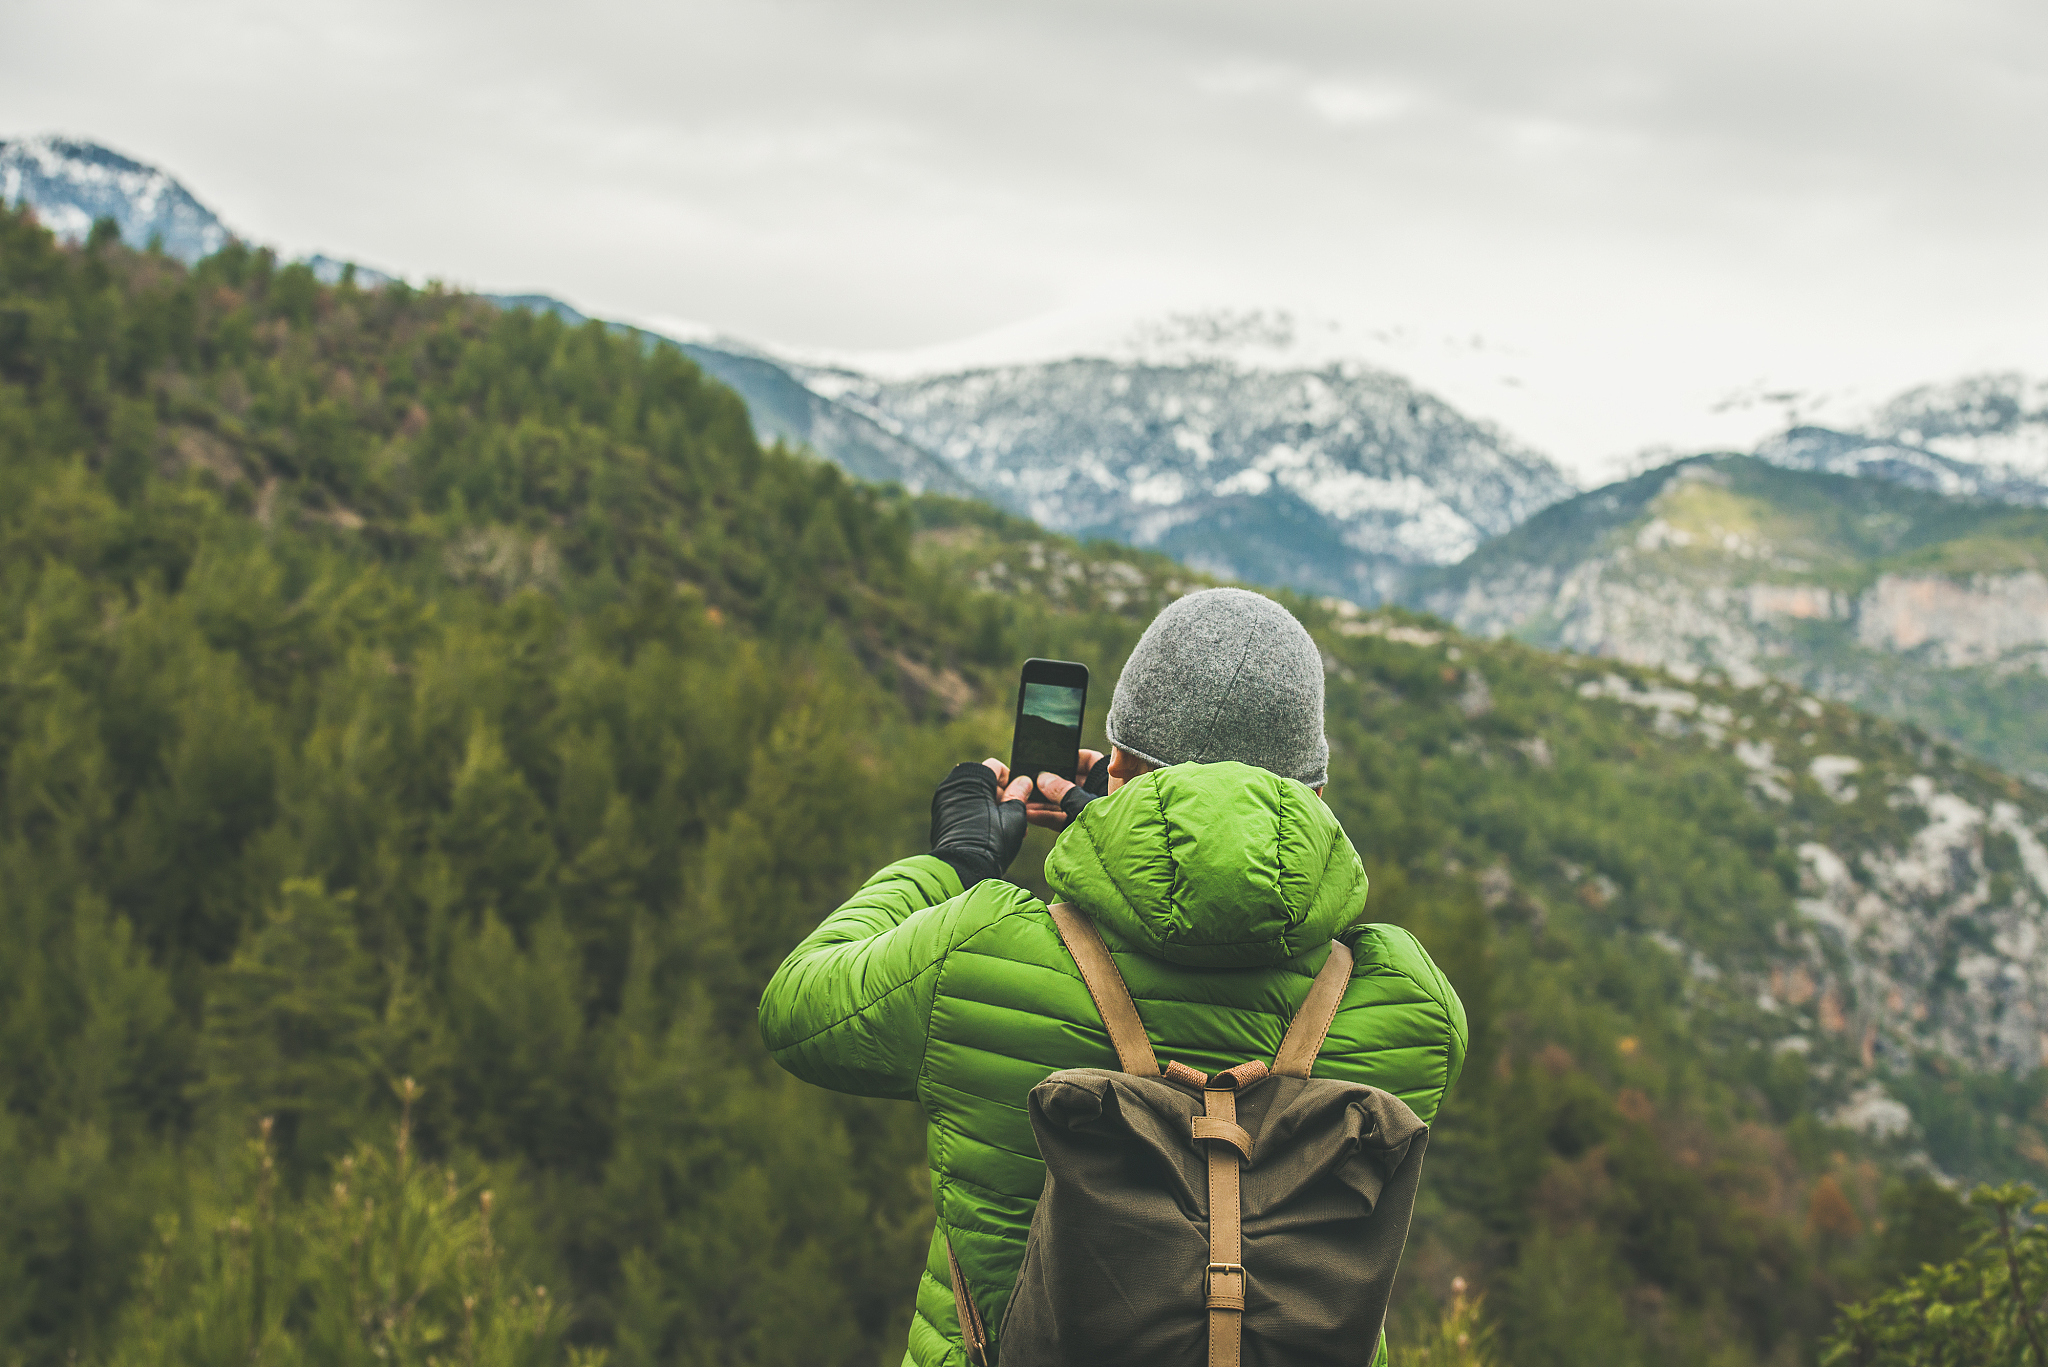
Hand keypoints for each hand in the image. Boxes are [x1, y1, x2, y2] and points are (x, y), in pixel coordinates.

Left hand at [929, 758, 1033, 886]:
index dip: (1011, 781)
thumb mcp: (1014, 816)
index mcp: (972, 779)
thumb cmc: (991, 842)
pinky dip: (976, 816)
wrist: (962, 869)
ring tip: (1005, 829)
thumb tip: (1023, 782)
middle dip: (1001, 797)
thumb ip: (1019, 794)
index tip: (1018, 798)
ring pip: (974, 797)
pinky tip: (989, 835)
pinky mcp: (941, 818)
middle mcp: (953, 785)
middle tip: (1014, 816)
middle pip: (984, 782)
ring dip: (991, 808)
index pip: (996, 767)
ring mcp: (944, 802)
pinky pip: (963, 809)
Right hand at [1025, 749, 1108, 829]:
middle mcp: (1100, 794)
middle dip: (1050, 782)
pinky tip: (1030, 814)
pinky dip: (1047, 816)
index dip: (1070, 757)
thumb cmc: (1116, 824)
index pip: (1089, 761)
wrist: (1125, 858)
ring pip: (1064, 801)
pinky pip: (1061, 818)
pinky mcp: (1080, 828)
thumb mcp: (1087, 803)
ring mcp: (1089, 812)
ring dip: (1044, 801)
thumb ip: (1064, 791)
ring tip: (1024, 798)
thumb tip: (1043, 779)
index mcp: (1110, 780)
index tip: (1049, 757)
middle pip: (1071, 781)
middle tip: (1030, 779)